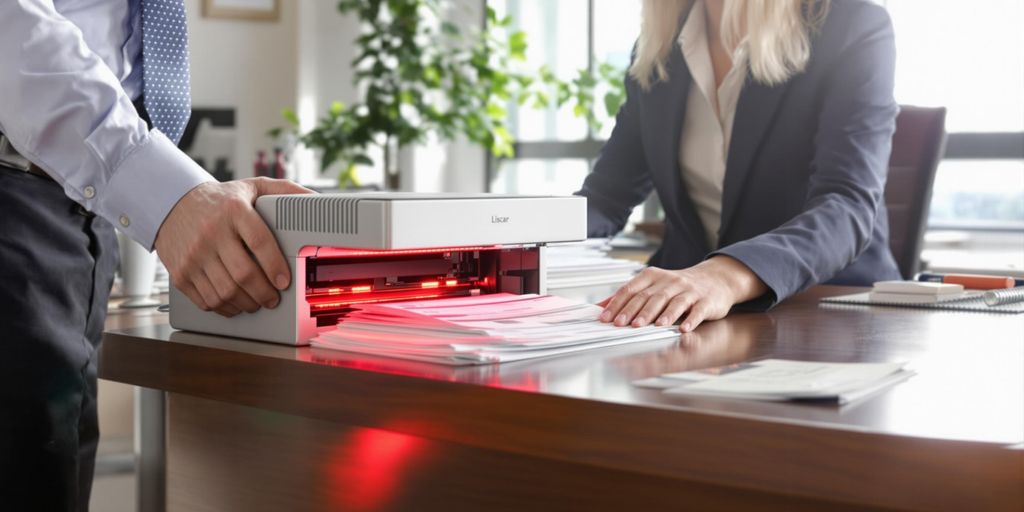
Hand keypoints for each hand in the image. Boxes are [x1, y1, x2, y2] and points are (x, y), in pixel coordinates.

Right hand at [155, 178, 312, 316]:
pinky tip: (234, 302)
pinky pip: (206, 299)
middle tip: (273, 298)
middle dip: (264, 293)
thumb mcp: (253, 187)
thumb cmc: (221, 200)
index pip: (259, 241)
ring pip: (225, 291)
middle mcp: (212, 232)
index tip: (284, 281)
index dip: (275, 266)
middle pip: (244, 274)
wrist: (172, 203)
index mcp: (234, 210)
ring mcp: (193, 254)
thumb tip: (318, 200)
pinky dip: (224, 308)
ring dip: (247, 304)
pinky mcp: (180, 272)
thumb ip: (285, 191)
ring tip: (256, 302)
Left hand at [597, 256, 767, 331]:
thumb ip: (630, 295)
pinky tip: (684, 329)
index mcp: (653, 277)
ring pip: (674, 302)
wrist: (716, 279)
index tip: (607, 318)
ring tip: (652, 326)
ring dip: (662, 315)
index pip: (632, 289)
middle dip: (636, 312)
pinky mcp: (706, 301)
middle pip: (651, 297)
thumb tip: (601, 306)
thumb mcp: (653, 286)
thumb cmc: (679, 287)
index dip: (618, 304)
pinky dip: (691, 320)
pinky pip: (698, 310)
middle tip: (625, 324)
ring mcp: (689, 291)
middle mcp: (670, 282)